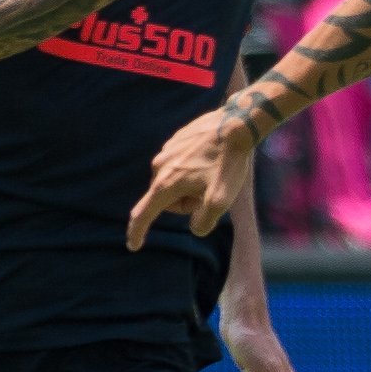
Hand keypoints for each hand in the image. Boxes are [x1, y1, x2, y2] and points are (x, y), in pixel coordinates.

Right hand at [127, 110, 256, 250]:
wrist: (236, 125)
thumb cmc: (228, 164)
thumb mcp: (221, 201)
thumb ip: (204, 222)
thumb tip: (195, 226)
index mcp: (165, 184)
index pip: (144, 214)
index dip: (137, 232)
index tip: (133, 246)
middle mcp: (159, 166)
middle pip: (166, 200)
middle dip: (185, 203)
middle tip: (210, 193)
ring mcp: (167, 151)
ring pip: (173, 181)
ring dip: (190, 185)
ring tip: (214, 173)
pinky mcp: (176, 140)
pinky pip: (180, 164)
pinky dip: (193, 169)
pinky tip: (212, 160)